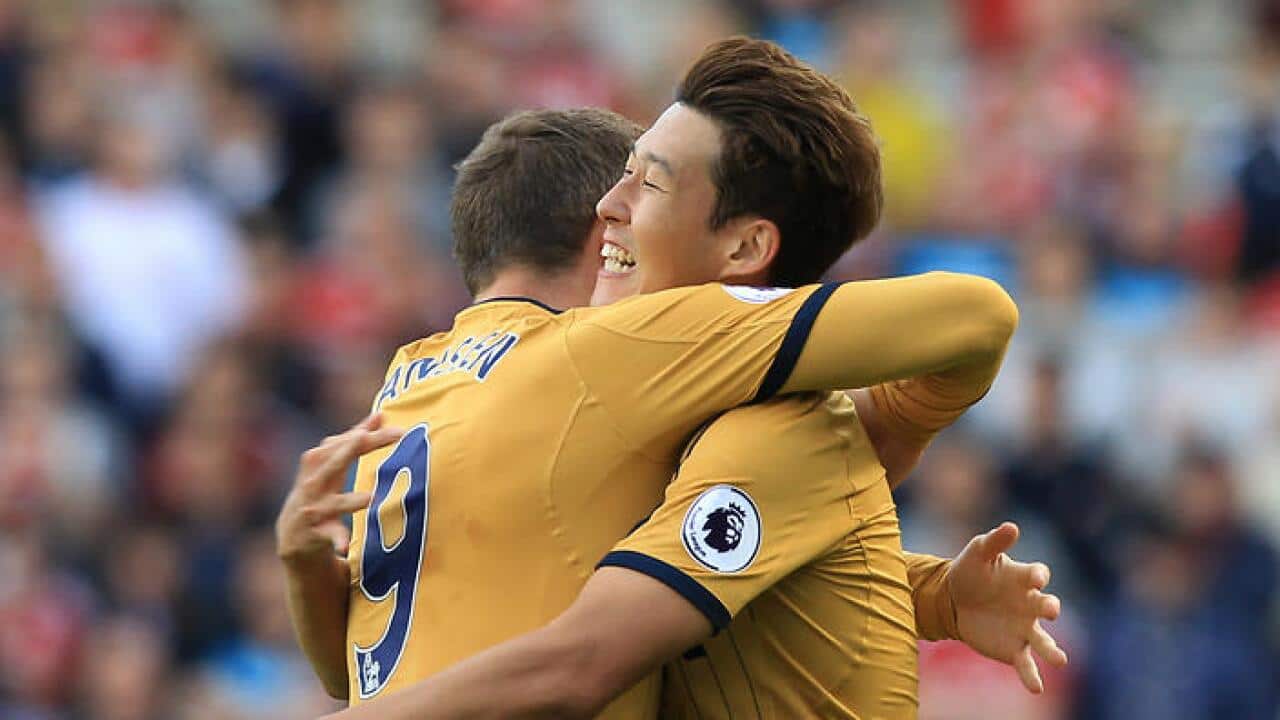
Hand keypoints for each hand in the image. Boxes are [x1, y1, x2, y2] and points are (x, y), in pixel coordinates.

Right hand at [276, 413, 403, 563]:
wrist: (292, 536)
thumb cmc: (319, 492)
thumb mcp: (332, 466)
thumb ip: (354, 441)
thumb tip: (380, 415)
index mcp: (319, 463)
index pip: (343, 444)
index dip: (366, 434)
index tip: (393, 426)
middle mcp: (313, 483)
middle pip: (333, 463)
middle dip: (349, 450)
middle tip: (364, 438)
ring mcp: (313, 508)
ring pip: (332, 503)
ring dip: (349, 501)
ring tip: (370, 498)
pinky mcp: (314, 533)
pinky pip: (328, 536)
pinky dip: (337, 540)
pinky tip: (345, 546)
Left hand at [948, 522, 1068, 693]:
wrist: (954, 600)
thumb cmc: (972, 572)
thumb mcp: (979, 553)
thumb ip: (995, 541)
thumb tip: (1012, 526)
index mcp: (1024, 579)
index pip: (1037, 575)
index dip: (1037, 576)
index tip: (1035, 578)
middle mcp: (1030, 604)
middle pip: (1046, 607)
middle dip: (1049, 608)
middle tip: (1049, 610)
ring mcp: (1025, 629)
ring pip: (1044, 641)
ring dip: (1053, 650)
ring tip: (1060, 660)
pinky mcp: (1014, 649)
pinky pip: (1026, 664)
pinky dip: (1032, 676)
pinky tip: (1037, 687)